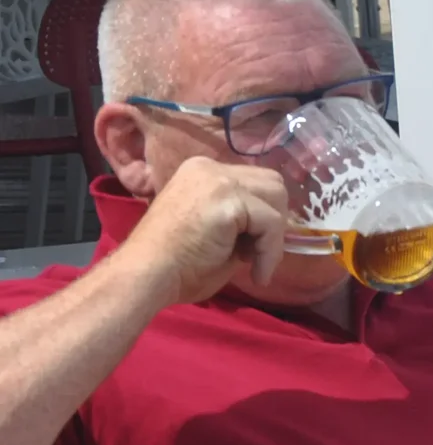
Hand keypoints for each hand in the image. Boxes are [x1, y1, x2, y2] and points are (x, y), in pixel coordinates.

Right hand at [114, 156, 291, 305]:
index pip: (254, 183)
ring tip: (254, 264)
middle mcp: (210, 168)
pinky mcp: (228, 200)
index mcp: (202, 172)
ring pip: (276, 200)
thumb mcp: (215, 230)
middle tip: (255, 254)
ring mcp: (218, 180)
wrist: (145, 276)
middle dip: (274, 221)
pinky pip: (271, 223)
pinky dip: (270, 251)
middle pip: (271, 184)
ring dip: (273, 237)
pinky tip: (257, 272)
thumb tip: (273, 227)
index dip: (263, 215)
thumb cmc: (175, 265)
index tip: (254, 247)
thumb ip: (242, 220)